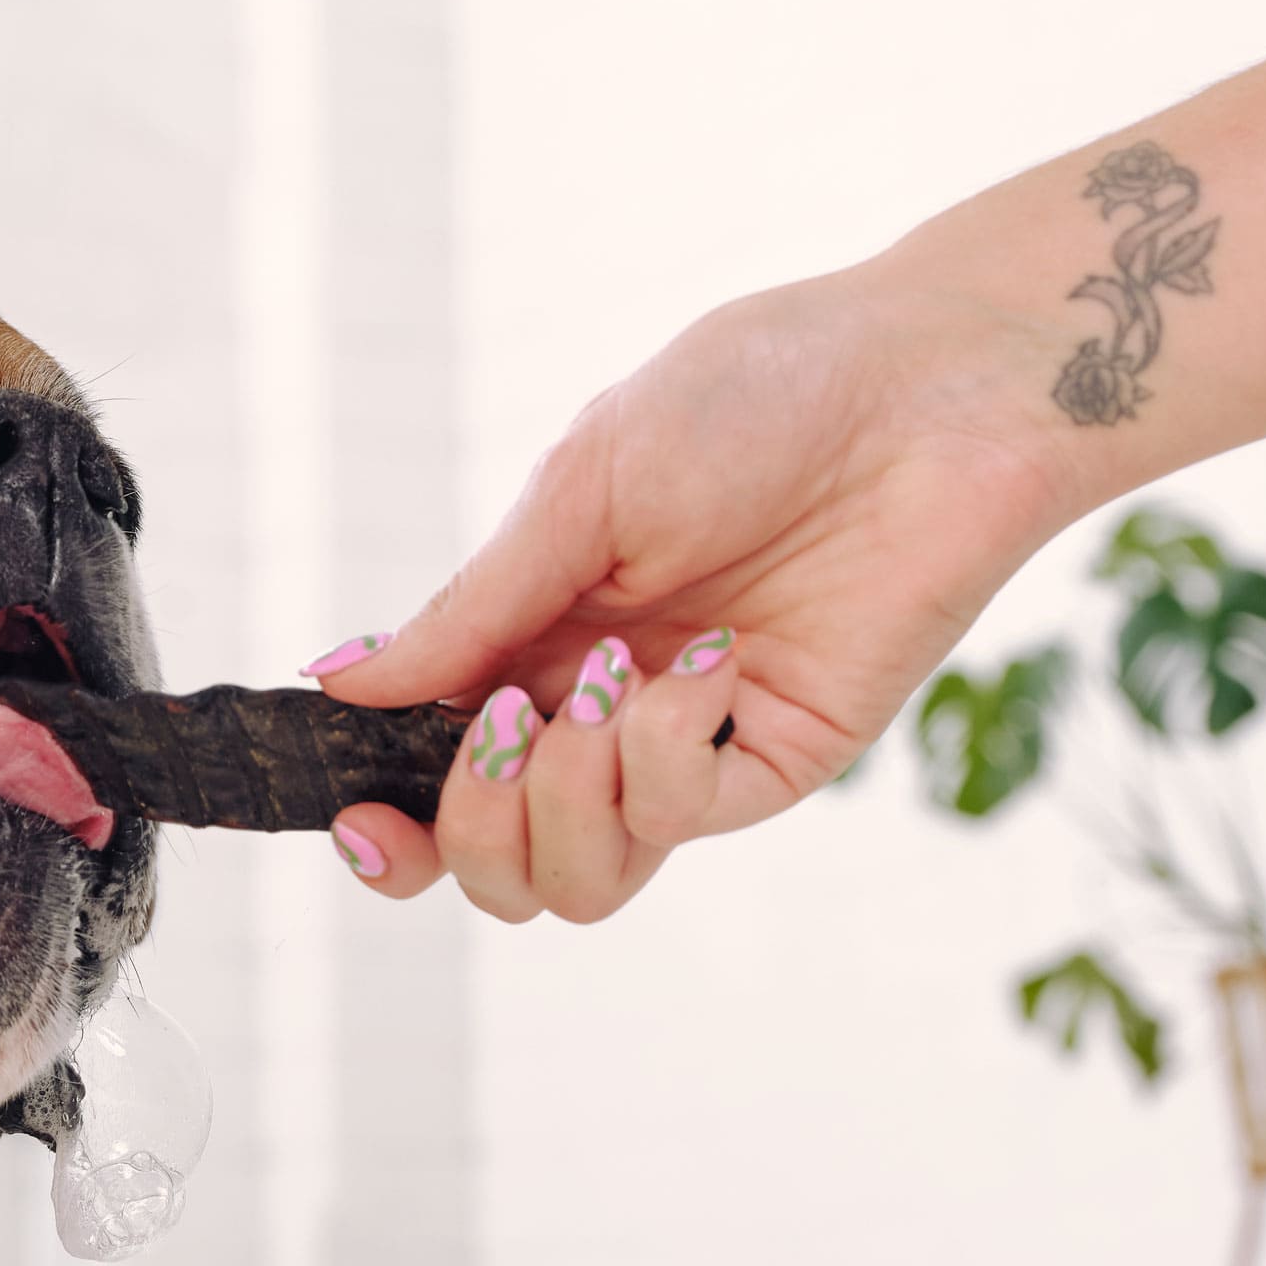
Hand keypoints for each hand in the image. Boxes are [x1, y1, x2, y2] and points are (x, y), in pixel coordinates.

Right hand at [314, 258, 1079, 922]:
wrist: (924, 383)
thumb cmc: (754, 398)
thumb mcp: (578, 490)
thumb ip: (467, 609)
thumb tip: (341, 687)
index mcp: (531, 644)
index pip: (433, 780)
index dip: (385, 827)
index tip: (354, 817)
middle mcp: (599, 713)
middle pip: (499, 868)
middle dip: (471, 825)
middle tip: (506, 723)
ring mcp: (690, 745)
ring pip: (582, 883)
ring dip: (564, 798)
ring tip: (606, 686)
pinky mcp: (780, 758)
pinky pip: (683, 818)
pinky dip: (665, 750)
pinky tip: (708, 658)